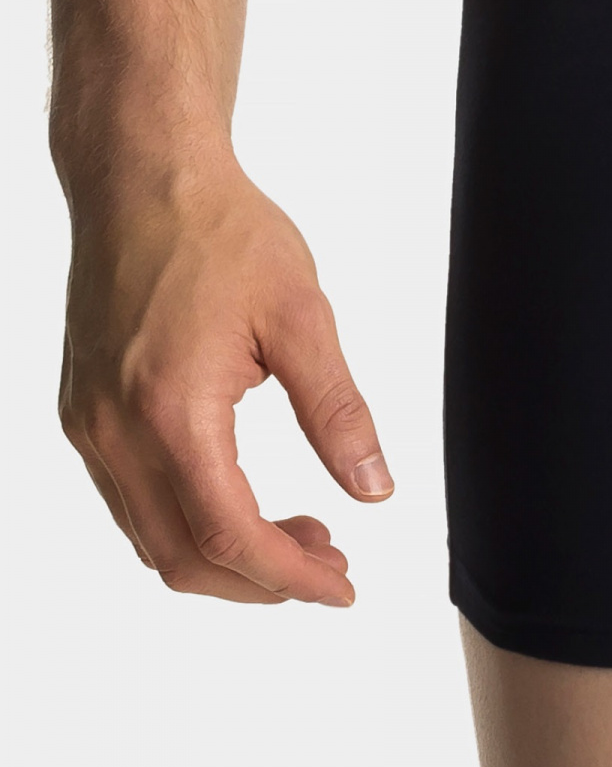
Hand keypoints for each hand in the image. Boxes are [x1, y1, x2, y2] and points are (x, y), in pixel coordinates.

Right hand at [59, 154, 392, 602]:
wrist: (142, 180)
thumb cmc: (221, 232)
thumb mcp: (302, 316)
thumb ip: (338, 411)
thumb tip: (374, 488)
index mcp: (172, 410)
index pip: (230, 535)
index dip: (290, 578)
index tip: (342, 587)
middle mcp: (115, 431)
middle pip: (181, 558)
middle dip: (260, 581)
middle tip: (330, 563)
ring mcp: (89, 426)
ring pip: (150, 538)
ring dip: (223, 555)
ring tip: (298, 534)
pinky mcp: (82, 413)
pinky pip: (129, 500)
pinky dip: (185, 520)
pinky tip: (240, 496)